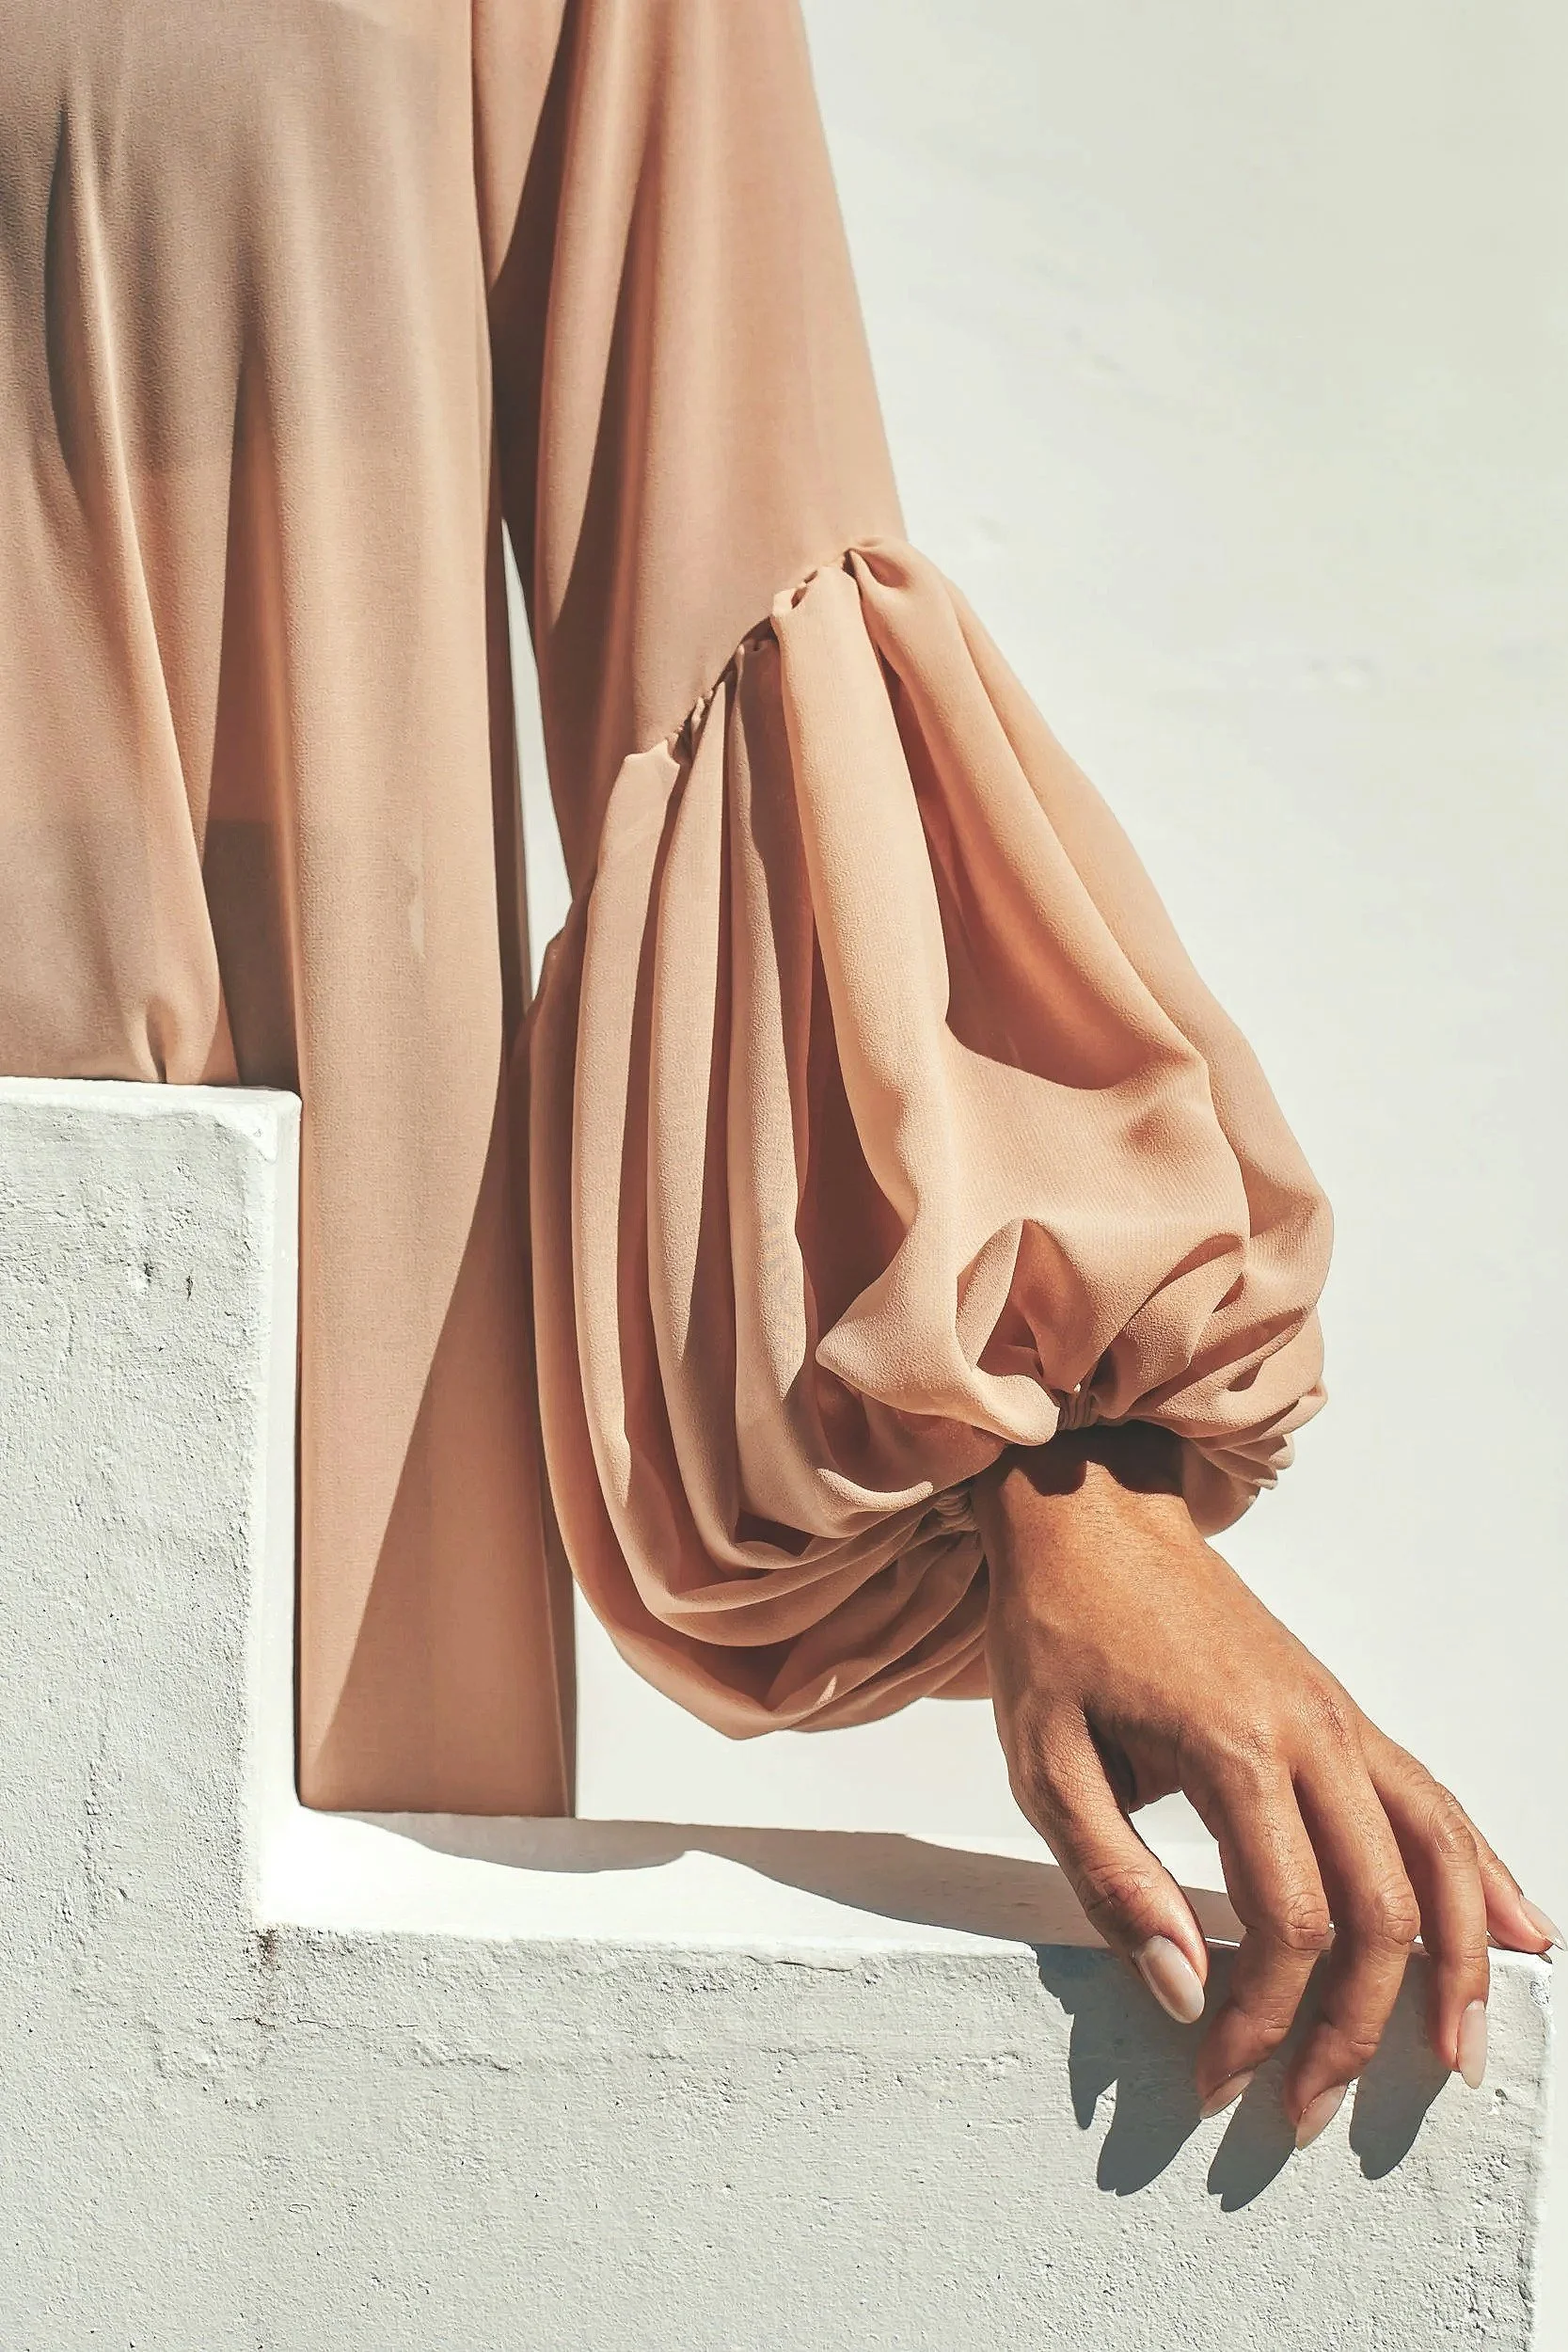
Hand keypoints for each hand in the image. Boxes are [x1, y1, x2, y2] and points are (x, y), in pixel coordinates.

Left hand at [972, 1426, 1560, 2145]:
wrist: (1088, 1513)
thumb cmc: (1058, 1630)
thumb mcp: (1044, 1761)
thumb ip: (1112, 1878)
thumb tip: (1183, 1988)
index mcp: (1234, 1748)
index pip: (1287, 1924)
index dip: (1261, 2019)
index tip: (1218, 2076)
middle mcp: (1311, 1733)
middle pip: (1382, 1908)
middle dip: (1357, 2029)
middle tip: (1307, 2108)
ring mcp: (1338, 1718)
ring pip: (1439, 1852)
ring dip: (1459, 1962)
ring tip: (1458, 2054)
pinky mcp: (1341, 1712)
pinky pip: (1432, 1799)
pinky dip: (1482, 1871)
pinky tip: (1520, 1929)